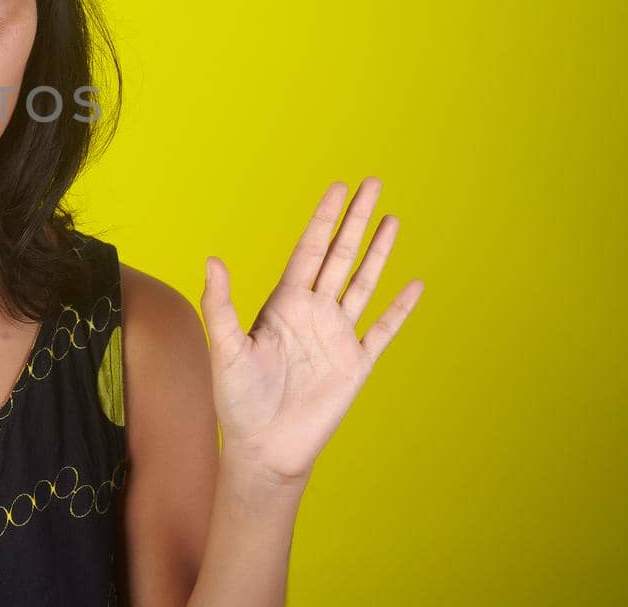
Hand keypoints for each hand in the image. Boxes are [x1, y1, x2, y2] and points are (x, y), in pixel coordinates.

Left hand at [199, 177, 423, 486]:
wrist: (264, 447)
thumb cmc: (238, 399)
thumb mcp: (224, 348)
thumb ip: (220, 304)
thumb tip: (212, 259)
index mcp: (283, 304)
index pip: (309, 250)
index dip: (324, 219)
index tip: (338, 188)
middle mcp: (313, 313)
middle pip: (340, 255)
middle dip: (356, 219)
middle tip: (373, 182)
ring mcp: (338, 336)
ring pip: (363, 283)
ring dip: (379, 252)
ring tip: (393, 218)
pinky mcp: (357, 364)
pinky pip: (383, 330)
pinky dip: (400, 308)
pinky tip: (415, 285)